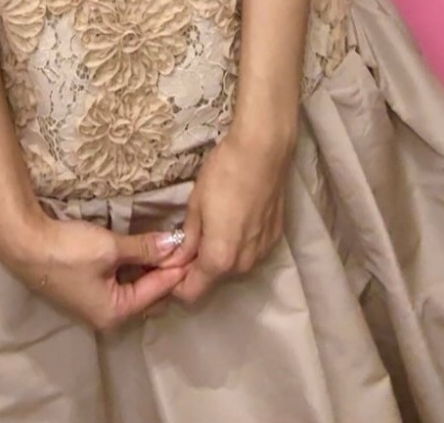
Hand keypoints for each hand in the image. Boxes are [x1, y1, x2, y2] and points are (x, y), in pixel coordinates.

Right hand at [0, 210, 198, 332]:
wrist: (24, 245)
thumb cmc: (68, 251)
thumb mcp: (109, 248)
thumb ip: (144, 248)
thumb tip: (174, 244)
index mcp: (115, 313)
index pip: (156, 291)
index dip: (175, 269)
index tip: (192, 249)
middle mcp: (107, 316)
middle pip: (147, 295)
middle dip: (164, 272)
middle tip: (181, 247)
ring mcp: (96, 304)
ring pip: (134, 288)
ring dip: (149, 268)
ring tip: (166, 245)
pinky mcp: (87, 290)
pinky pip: (120, 282)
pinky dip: (133, 267)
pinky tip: (142, 249)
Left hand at [166, 126, 295, 306]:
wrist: (264, 150)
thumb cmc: (223, 173)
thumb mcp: (195, 204)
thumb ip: (187, 238)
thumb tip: (177, 258)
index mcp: (219, 259)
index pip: (191, 292)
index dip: (175, 283)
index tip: (168, 263)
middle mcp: (243, 264)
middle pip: (214, 278)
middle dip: (197, 265)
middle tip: (187, 238)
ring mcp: (263, 252)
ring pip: (233, 265)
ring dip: (220, 254)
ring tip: (213, 224)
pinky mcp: (275, 237)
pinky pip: (250, 250)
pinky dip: (239, 242)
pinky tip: (235, 217)